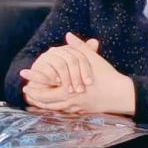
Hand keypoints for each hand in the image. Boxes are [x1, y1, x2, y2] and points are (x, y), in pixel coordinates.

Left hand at [21, 34, 135, 114]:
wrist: (123, 95)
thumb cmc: (107, 76)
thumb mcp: (93, 60)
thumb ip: (79, 47)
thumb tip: (68, 35)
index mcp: (70, 90)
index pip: (44, 90)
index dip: (33, 83)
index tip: (25, 77)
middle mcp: (71, 102)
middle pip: (45, 103)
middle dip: (34, 96)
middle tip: (26, 90)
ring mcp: (76, 109)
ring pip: (53, 109)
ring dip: (42, 103)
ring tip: (33, 97)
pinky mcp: (82, 112)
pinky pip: (63, 112)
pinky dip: (53, 108)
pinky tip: (50, 103)